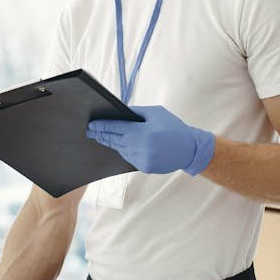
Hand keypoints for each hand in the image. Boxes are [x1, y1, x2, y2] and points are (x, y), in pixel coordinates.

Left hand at [87, 105, 215, 175]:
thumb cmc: (174, 128)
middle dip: (102, 135)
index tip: (92, 125)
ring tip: (101, 137)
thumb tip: (120, 112)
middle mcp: (140, 147)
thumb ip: (137, 112)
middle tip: (90, 131)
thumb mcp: (156, 113)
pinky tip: (118, 145)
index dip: (102, 126)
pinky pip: (129, 157)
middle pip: (115, 140)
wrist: (189, 149)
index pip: (116, 128)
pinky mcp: (144, 167)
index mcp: (142, 132)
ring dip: (111, 143)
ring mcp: (141, 159)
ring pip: (121, 150)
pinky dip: (124, 151)